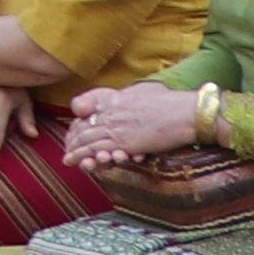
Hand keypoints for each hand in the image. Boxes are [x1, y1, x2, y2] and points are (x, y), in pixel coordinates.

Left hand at [61, 82, 205, 166]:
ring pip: (88, 140)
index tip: (73, 133)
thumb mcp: (144, 90)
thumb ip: (130, 96)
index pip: (87, 111)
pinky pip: (100, 150)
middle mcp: (112, 112)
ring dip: (76, 151)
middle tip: (66, 150)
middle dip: (73, 139)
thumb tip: (127, 98)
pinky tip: (81, 163)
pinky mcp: (126, 142)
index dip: (78, 124)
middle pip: (84, 126)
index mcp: (115, 99)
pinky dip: (87, 157)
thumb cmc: (171, 102)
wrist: (187, 113)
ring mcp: (118, 127)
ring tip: (68, 160)